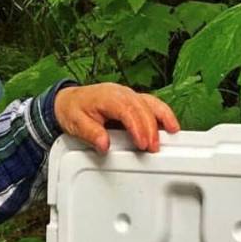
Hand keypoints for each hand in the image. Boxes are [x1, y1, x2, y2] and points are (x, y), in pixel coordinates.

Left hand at [54, 83, 179, 154]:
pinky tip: (170, 125)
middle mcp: (121, 93)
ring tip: (172, 133)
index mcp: (107, 97)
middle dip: (151, 128)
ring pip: (151, 102)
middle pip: (142, 107)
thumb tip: (104, 144)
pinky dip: (163, 114)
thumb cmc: (73, 111)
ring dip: (162, 118)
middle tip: (153, 148)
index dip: (137, 127)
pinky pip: (152, 104)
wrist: (68, 101)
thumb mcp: (76, 124)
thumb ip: (91, 134)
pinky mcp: (133, 100)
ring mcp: (129, 95)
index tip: (142, 143)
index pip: (127, 110)